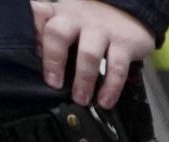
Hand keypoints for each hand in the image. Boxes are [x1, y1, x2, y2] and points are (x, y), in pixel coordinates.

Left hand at [33, 0, 157, 108]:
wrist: (132, 13)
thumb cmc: (93, 24)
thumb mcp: (69, 20)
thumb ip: (51, 32)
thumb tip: (38, 54)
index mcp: (62, 13)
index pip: (40, 18)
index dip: (36, 40)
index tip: (38, 62)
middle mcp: (79, 18)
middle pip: (60, 34)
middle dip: (55, 61)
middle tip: (56, 85)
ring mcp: (103, 29)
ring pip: (89, 54)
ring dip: (84, 80)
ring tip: (81, 99)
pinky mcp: (125, 43)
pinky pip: (116, 68)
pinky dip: (111, 87)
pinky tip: (105, 101)